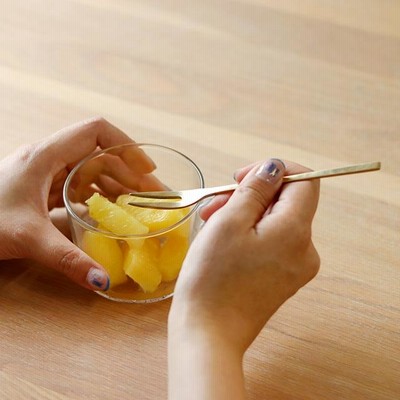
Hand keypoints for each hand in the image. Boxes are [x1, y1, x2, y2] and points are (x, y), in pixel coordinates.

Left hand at [0, 117, 154, 290]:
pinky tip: (109, 214)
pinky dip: (99, 197)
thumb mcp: (28, 238)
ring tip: (138, 207)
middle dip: (129, 173)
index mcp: (45, 156)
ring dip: (116, 186)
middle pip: (99, 154)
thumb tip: (103, 280)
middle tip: (153, 198)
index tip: (147, 170)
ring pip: (90, 171)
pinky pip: (79, 187)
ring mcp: (45, 175)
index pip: (95, 131)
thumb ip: (68, 259)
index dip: (126, 145)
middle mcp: (48, 160)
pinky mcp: (42, 190)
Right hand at [168, 159, 319, 399]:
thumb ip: (255, 189)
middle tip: (215, 203)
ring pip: (275, 222)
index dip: (275, 170)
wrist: (208, 333)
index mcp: (296, 231)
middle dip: (251, 195)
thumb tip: (274, 167)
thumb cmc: (212, 276)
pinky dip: (251, 233)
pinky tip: (224, 240)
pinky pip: (273, 243)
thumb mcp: (229, 221)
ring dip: (246, 214)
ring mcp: (296, 267)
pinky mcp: (283, 278)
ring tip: (212, 221)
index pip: (305, 181)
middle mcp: (306, 249)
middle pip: (286, 202)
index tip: (242, 178)